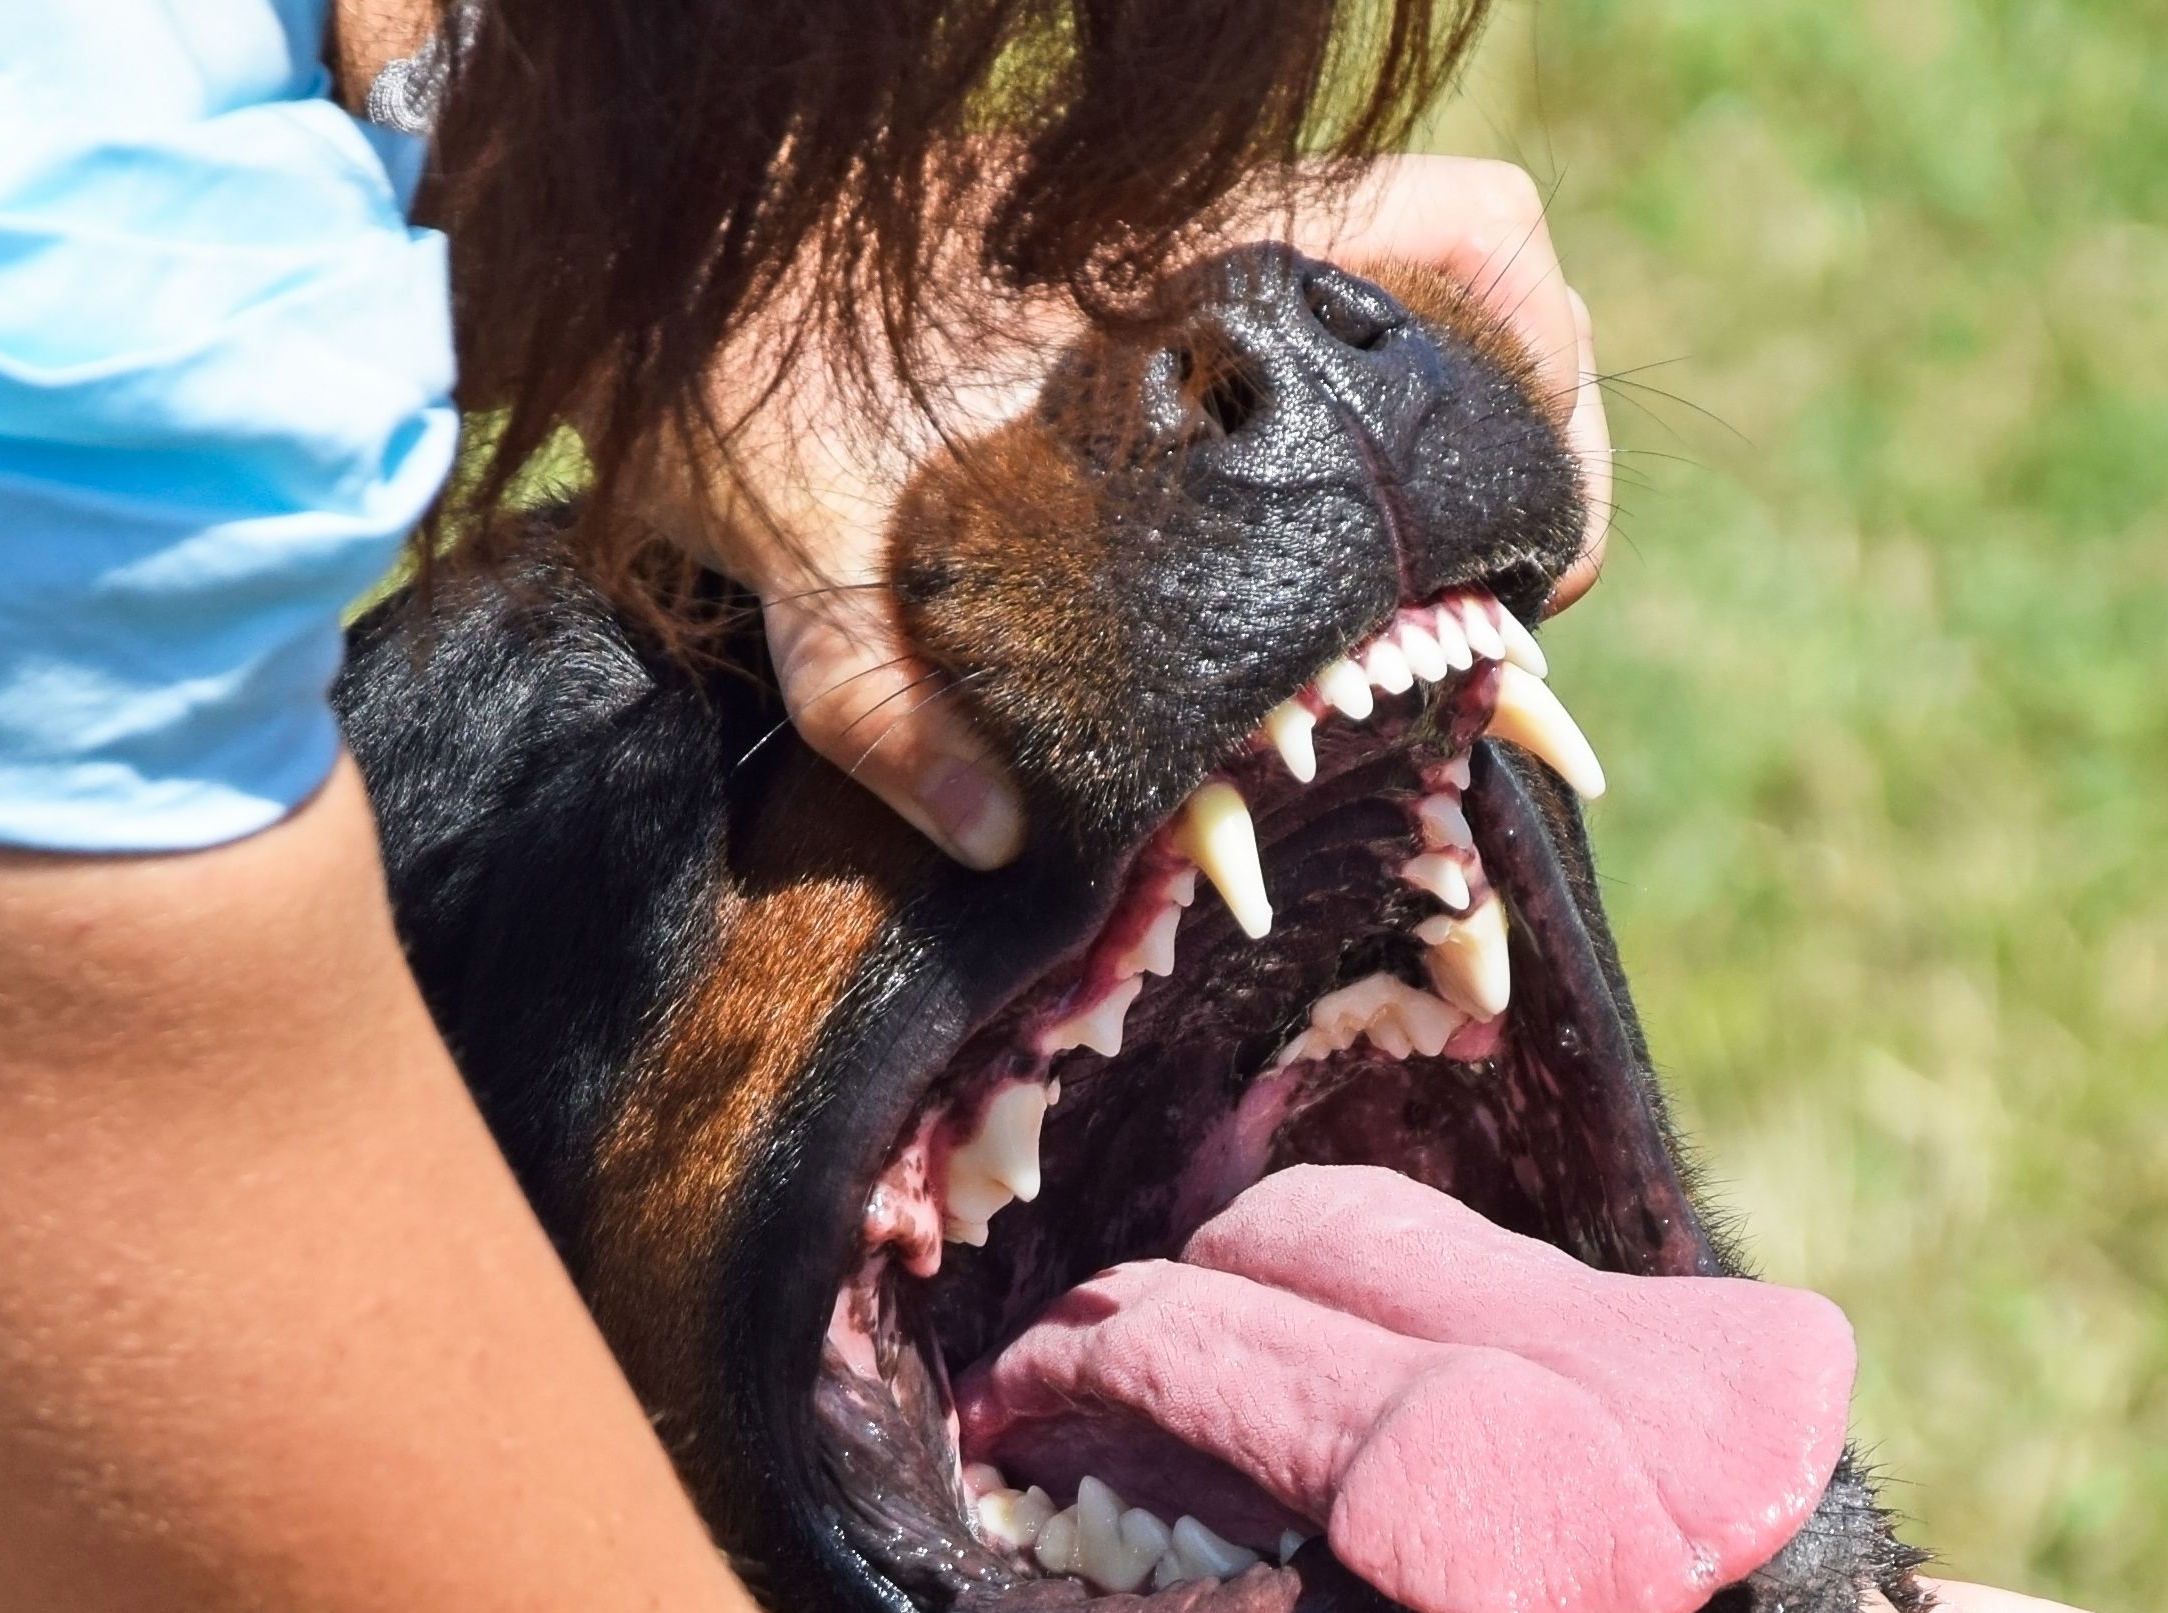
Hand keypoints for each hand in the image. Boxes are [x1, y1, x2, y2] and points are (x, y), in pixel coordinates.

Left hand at [642, 153, 1608, 869]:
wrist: (612, 220)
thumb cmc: (703, 345)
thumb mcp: (782, 519)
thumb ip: (876, 683)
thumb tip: (995, 835)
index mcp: (1172, 259)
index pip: (1466, 236)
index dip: (1556, 381)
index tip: (1549, 555)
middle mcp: (1194, 251)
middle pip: (1467, 289)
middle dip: (1521, 451)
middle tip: (1493, 625)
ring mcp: (1160, 277)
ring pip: (1384, 328)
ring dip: (1425, 467)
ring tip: (1407, 633)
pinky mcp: (1103, 316)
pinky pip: (1273, 370)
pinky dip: (1312, 475)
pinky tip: (1262, 604)